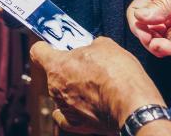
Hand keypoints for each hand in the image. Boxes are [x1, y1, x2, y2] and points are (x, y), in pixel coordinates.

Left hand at [30, 37, 165, 133]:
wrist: (132, 105)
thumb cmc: (118, 75)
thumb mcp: (106, 45)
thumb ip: (91, 45)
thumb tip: (92, 48)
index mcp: (57, 65)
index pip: (38, 51)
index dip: (46, 47)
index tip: (52, 46)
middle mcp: (55, 87)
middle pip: (53, 73)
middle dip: (68, 68)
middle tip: (87, 66)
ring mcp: (64, 107)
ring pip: (62, 94)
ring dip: (74, 89)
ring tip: (96, 86)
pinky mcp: (76, 124)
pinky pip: (67, 116)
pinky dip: (74, 110)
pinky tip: (86, 105)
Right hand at [127, 0, 170, 57]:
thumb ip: (162, 5)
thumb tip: (140, 16)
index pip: (135, 14)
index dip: (140, 28)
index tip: (150, 38)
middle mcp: (161, 12)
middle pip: (146, 33)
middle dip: (155, 42)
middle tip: (167, 48)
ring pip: (162, 43)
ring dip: (170, 45)